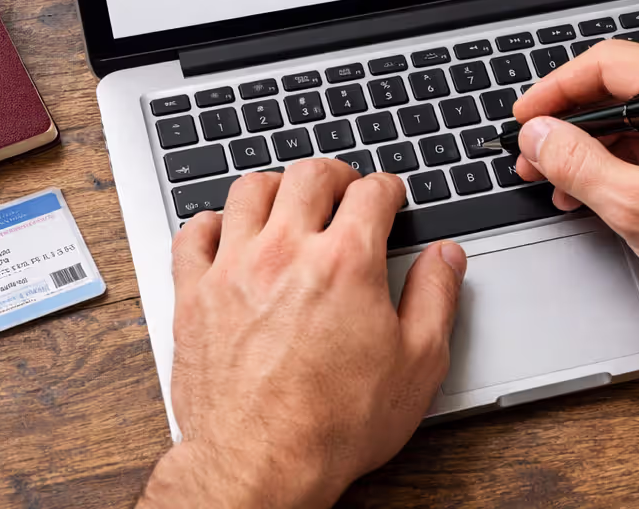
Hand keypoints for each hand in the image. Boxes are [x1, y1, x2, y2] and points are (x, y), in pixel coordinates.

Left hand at [137, 161, 467, 508]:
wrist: (260, 464)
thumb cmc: (335, 424)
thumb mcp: (418, 364)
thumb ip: (436, 297)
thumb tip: (446, 257)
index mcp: (346, 262)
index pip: (372, 191)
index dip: (389, 188)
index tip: (390, 197)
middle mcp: (287, 252)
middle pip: (309, 174)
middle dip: (336, 174)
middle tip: (344, 190)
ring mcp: (234, 269)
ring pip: (249, 190)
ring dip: (275, 187)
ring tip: (288, 202)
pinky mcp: (194, 295)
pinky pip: (192, 233)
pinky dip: (211, 223)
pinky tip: (227, 233)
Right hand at [511, 39, 638, 322]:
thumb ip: (578, 164)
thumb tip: (540, 137)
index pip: (609, 64)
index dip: (557, 90)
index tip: (528, 117)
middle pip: (624, 85)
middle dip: (572, 122)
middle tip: (537, 154)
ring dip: (598, 144)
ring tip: (564, 182)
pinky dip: (630, 156)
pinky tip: (605, 188)